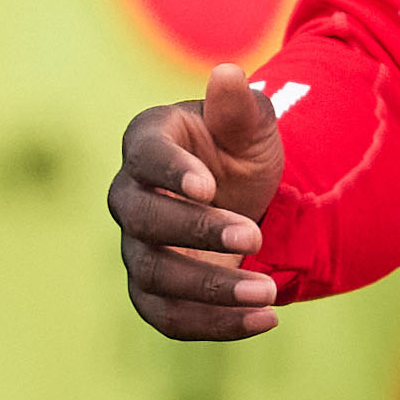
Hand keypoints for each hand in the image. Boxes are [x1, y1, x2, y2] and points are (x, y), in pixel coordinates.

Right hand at [108, 72, 288, 339]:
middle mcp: (131, 196)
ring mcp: (137, 248)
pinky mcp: (153, 292)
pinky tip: (265, 320)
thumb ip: (239, 107)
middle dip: (197, 232)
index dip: (171, 173)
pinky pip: (170, 317)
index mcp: (148, 143)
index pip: (145, 157)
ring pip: (155, 276)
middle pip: (145, 221)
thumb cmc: (239, 152)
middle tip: (254, 236)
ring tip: (269, 292)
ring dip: (212, 289)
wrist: (243, 198)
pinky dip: (215, 324)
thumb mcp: (251, 127)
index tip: (209, 186)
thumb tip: (229, 74)